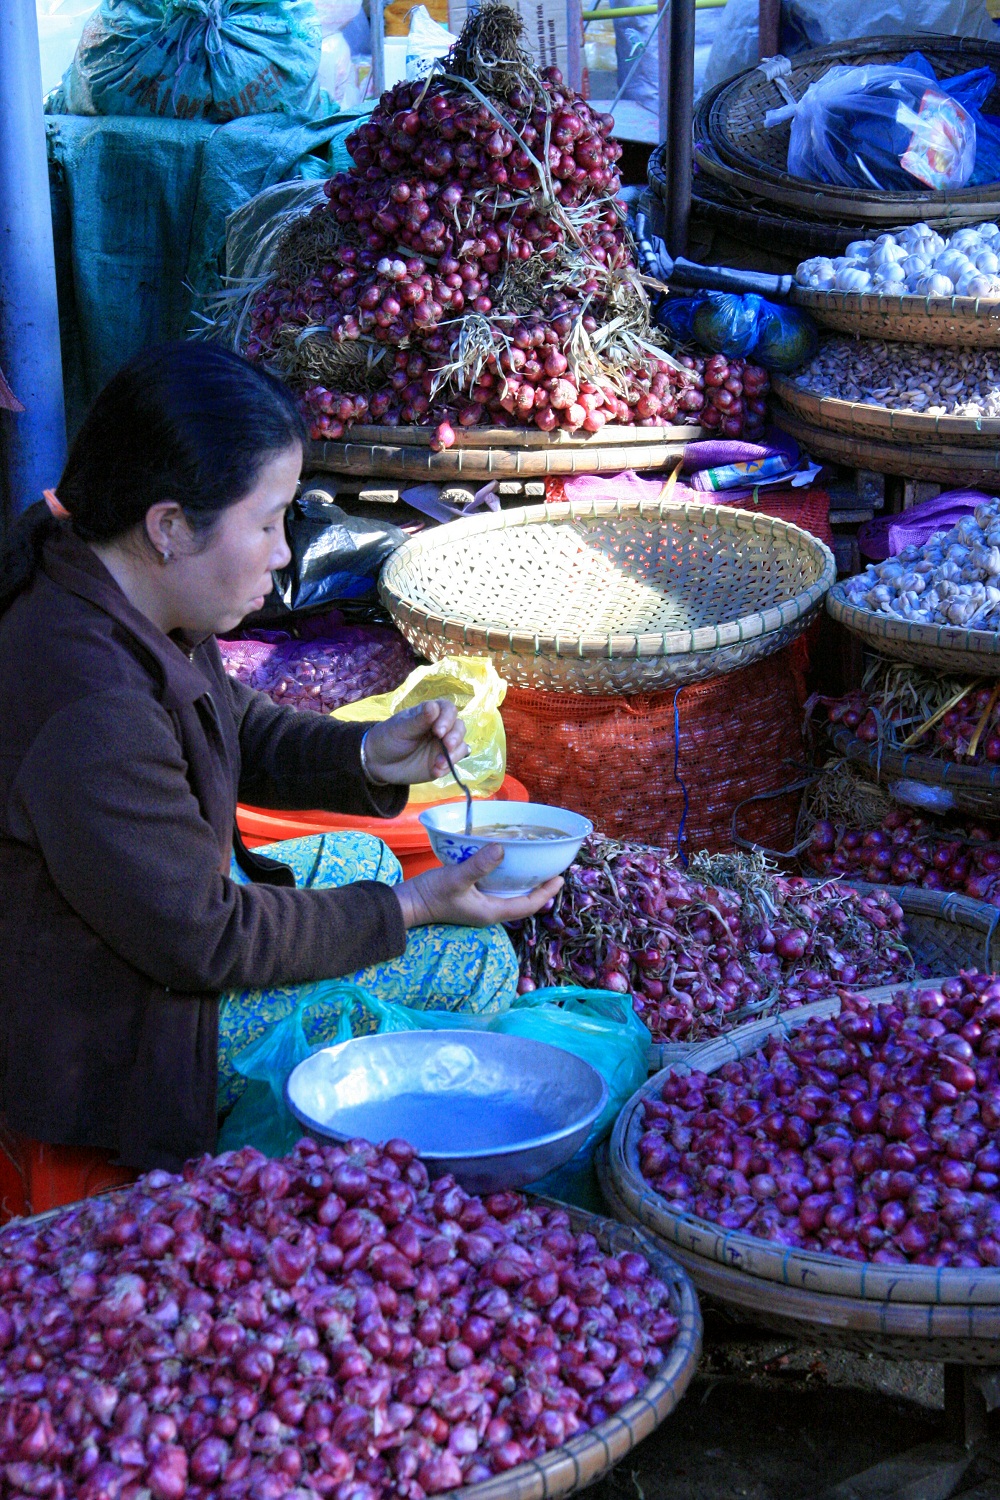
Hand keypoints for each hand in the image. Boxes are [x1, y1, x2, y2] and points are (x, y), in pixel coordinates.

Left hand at [363, 699, 467, 785]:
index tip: (438, 731)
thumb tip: (434, 706)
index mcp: (430, 714)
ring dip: (454, 754)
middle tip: (447, 745)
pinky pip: (453, 763)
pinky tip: (435, 771)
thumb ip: (419, 720)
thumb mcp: (400, 728)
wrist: (378, 763)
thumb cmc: (388, 739)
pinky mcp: (442, 762)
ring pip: (460, 746)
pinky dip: (448, 767)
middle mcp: (440, 728)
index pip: (448, 710)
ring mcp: (442, 746)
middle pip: (459, 727)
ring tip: (438, 764)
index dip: (447, 718)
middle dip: (455, 736)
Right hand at [395, 845, 562, 929]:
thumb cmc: (431, 894)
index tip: (560, 878)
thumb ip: (479, 865)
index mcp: (491, 912)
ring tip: (535, 865)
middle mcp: (489, 912)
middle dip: (539, 888)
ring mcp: (480, 906)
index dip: (546, 893)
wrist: (407, 903)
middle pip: (522, 902)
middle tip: (551, 869)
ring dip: (524, 883)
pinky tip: (506, 864)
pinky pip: (497, 890)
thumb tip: (502, 848)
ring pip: (510, 896)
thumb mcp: (456, 877)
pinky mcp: (471, 898)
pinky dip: (507, 879)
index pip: (527, 906)